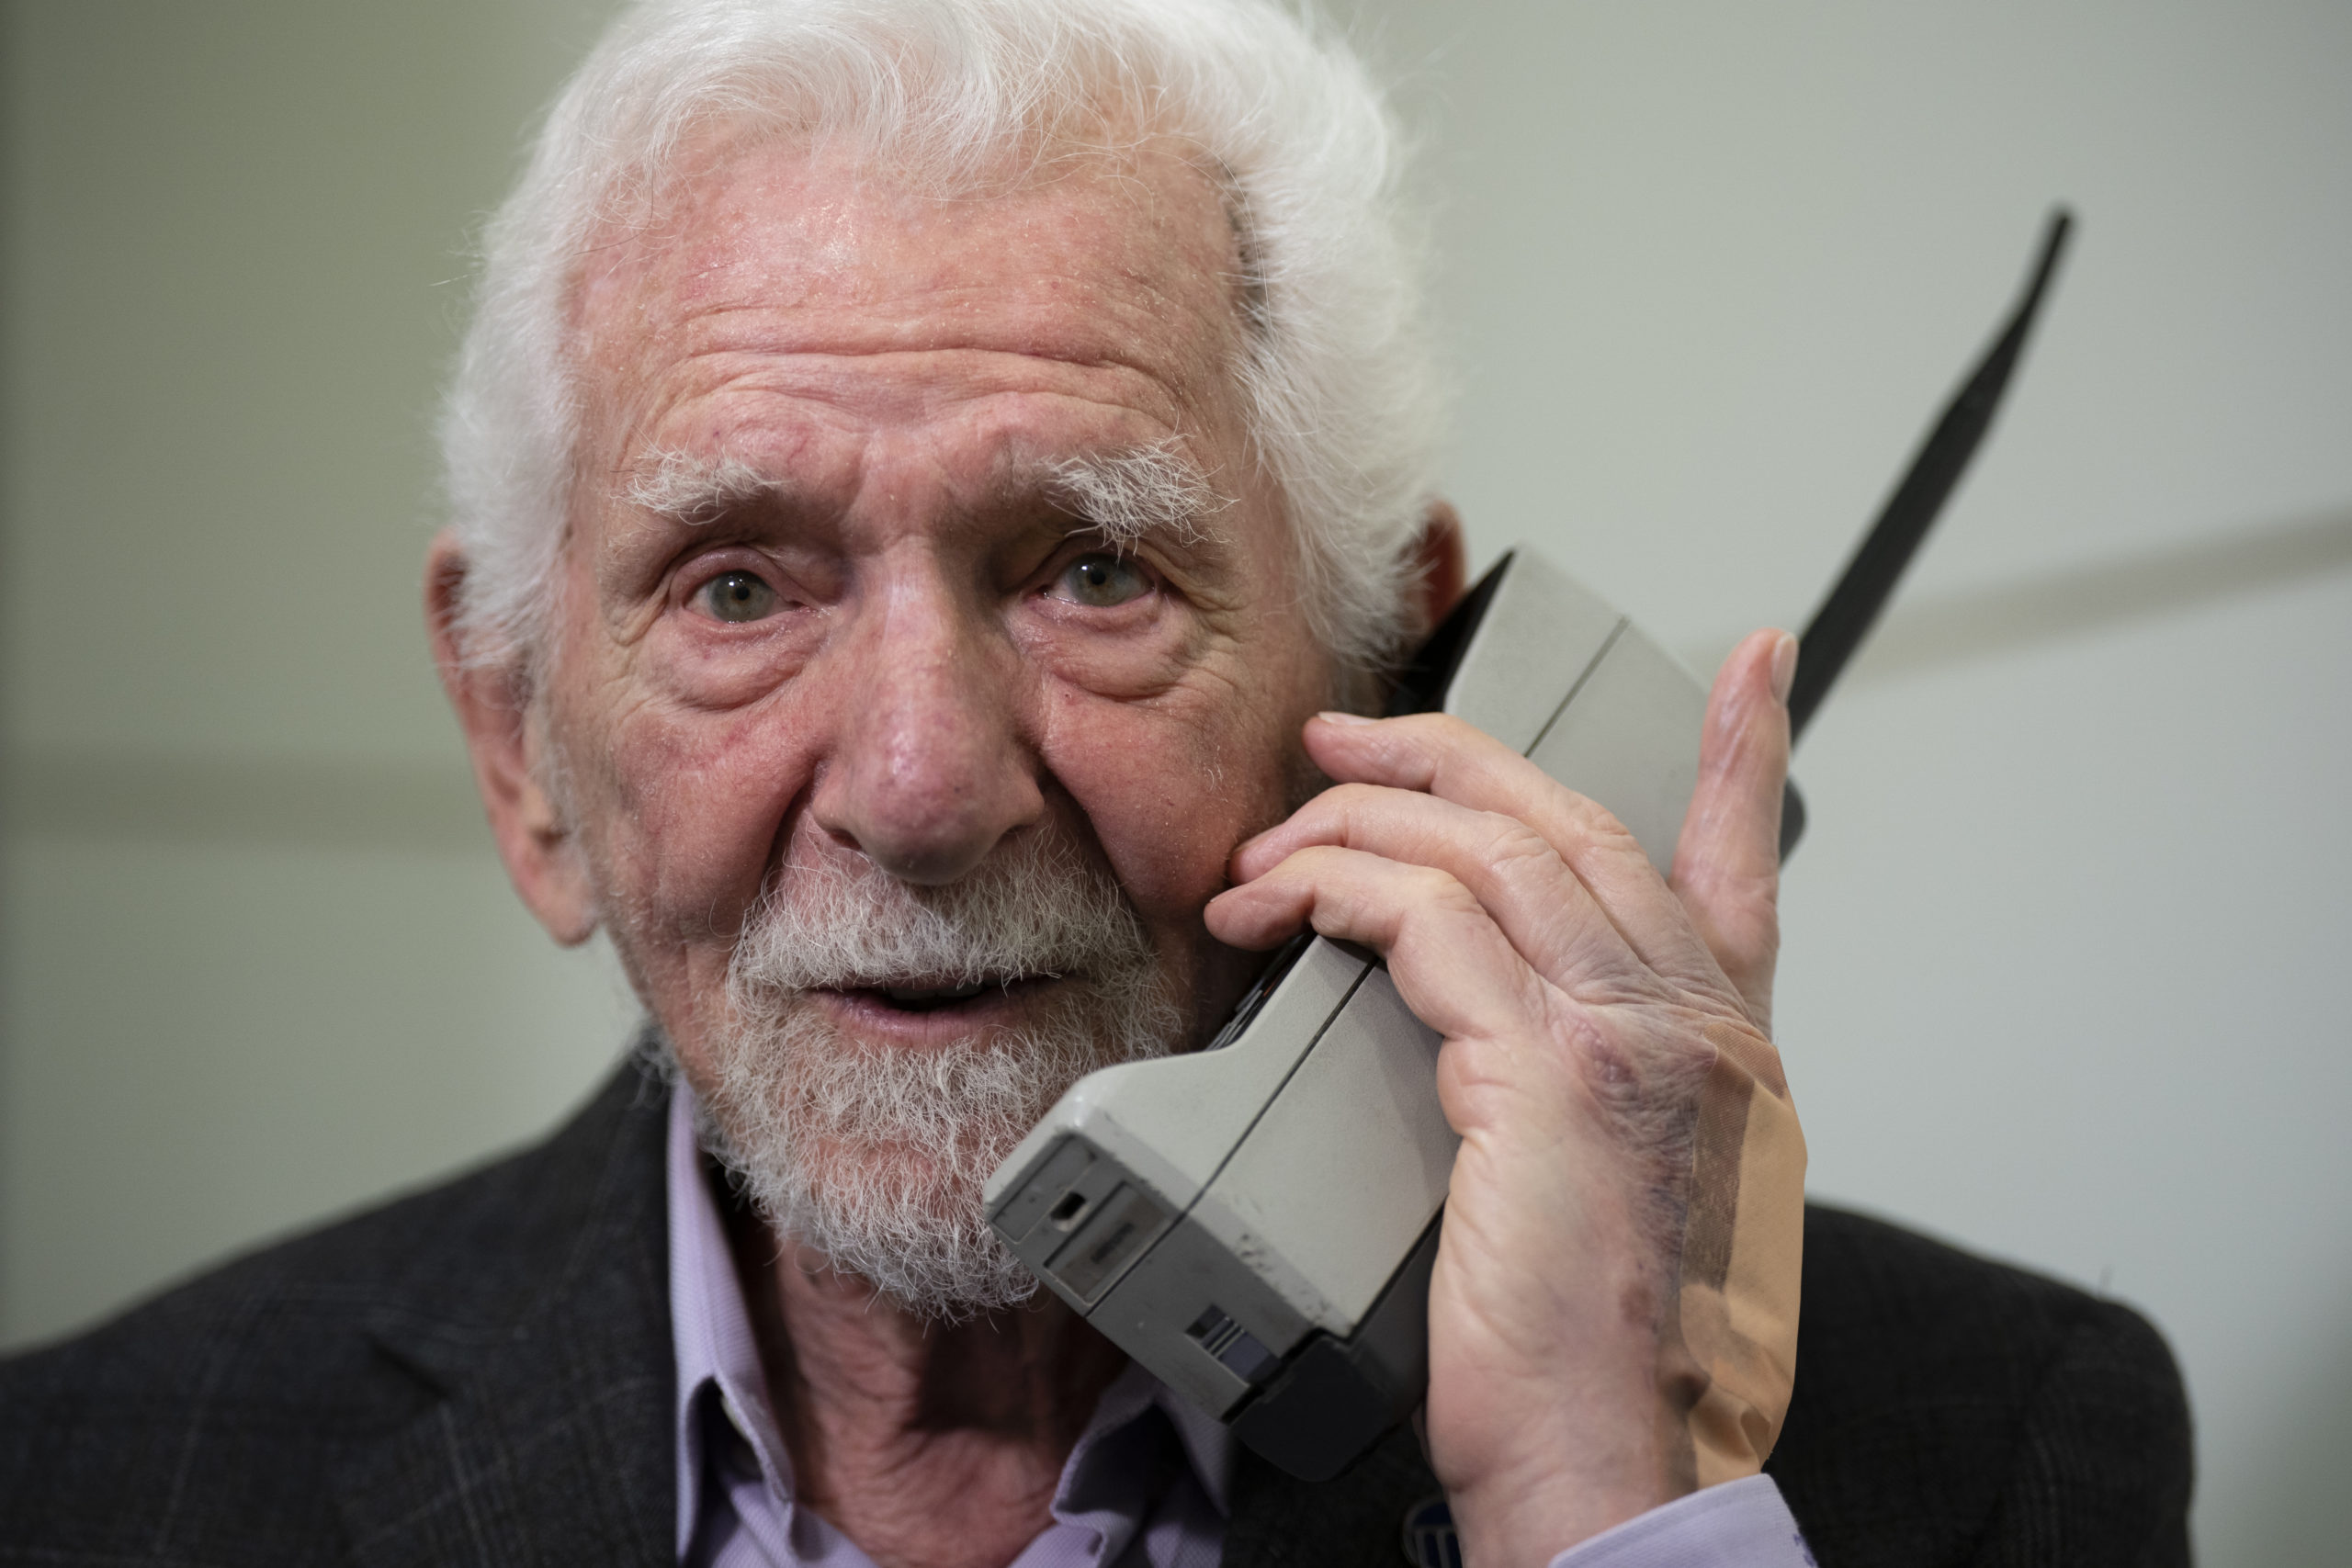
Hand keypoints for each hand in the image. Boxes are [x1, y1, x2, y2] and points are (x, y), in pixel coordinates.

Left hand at [1204, 628, 1804, 1564]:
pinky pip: (1421, 921)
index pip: (1744, 864)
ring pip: (1487, 851)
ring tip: (1271, 845)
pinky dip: (1334, 891)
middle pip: (1570, 825)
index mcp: (1727, 1048)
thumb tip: (1499, 1038)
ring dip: (1357, 824)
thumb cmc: (1614, 1360)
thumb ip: (1606, 1095)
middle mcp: (1694, 1023)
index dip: (1744, 750)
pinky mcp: (1547, 1073)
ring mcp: (1631, 1037)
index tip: (1750, 663)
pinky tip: (1279, 909)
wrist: (1619, 1468)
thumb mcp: (1646, 1205)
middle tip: (1348, 740)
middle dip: (1446, 757)